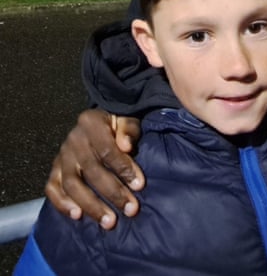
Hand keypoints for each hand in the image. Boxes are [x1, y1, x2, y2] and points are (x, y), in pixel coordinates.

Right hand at [45, 109, 144, 229]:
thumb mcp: (126, 120)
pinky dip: (62, 203)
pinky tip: (77, 215)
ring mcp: (62, 155)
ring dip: (91, 205)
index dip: (123, 168)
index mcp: (91, 123)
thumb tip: (126, 146)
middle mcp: (73, 140)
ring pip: (71, 183)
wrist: (97, 122)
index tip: (139, 185)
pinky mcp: (55, 168)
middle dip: (112, 192)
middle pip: (91, 170)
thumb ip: (128, 130)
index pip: (107, 150)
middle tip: (130, 209)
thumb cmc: (116, 124)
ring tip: (108, 221)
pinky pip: (52, 187)